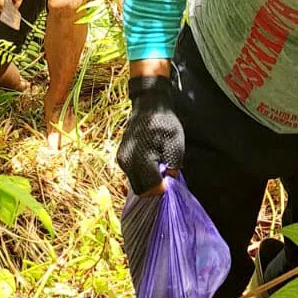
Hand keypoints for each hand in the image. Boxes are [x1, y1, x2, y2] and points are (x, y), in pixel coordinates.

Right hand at [116, 75, 183, 194]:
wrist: (148, 106)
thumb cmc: (164, 123)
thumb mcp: (176, 144)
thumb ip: (173, 166)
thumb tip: (168, 182)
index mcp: (140, 160)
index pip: (151, 189)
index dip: (163, 188)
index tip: (171, 178)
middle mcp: (127, 163)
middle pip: (141, 190)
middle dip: (155, 187)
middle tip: (166, 172)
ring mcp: (122, 161)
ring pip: (137, 183)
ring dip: (149, 180)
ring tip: (160, 164)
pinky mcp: (122, 158)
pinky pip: (134, 175)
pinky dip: (144, 174)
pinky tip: (153, 160)